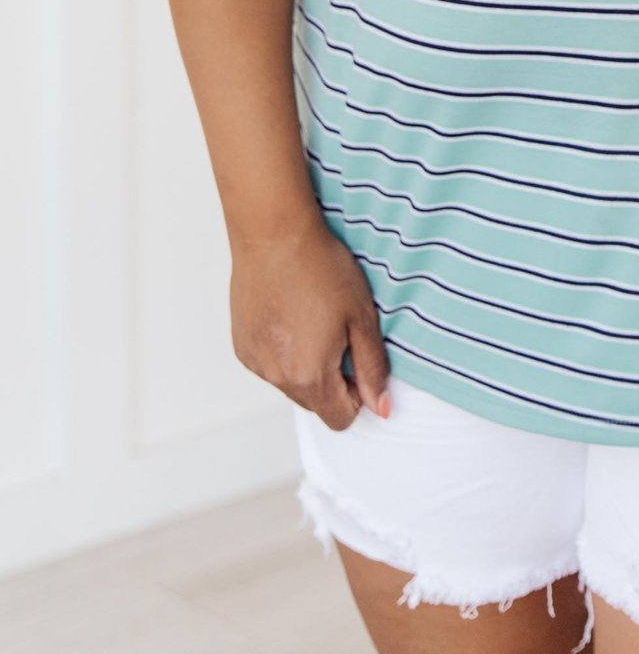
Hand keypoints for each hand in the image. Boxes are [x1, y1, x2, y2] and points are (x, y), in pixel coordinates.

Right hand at [229, 218, 390, 428]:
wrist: (274, 234)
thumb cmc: (321, 268)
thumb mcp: (361, 317)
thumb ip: (372, 368)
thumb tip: (380, 407)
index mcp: (309, 376)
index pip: (340, 418)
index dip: (358, 394)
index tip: (358, 358)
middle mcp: (276, 377)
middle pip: (315, 403)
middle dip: (332, 379)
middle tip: (338, 331)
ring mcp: (255, 362)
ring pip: (291, 384)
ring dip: (306, 365)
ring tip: (312, 318)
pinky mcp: (242, 345)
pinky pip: (270, 364)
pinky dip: (284, 351)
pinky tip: (290, 314)